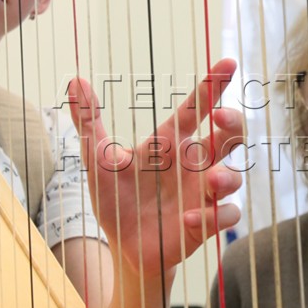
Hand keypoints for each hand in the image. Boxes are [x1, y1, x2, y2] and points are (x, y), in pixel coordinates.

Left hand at [66, 60, 246, 275]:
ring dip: (227, 176)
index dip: (213, 84)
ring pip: (233, 177)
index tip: (228, 62)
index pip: (196, 108)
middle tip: (221, 118)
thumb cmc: (116, 198)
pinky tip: (189, 219)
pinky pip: (225, 215)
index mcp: (171, 143)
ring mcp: (203, 194)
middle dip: (233, 123)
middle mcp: (194, 164)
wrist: (121, 245)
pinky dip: (214, 216)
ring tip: (212, 180)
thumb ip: (89, 120)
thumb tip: (73, 79)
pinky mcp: (206, 223)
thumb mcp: (98, 159)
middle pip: (230, 135)